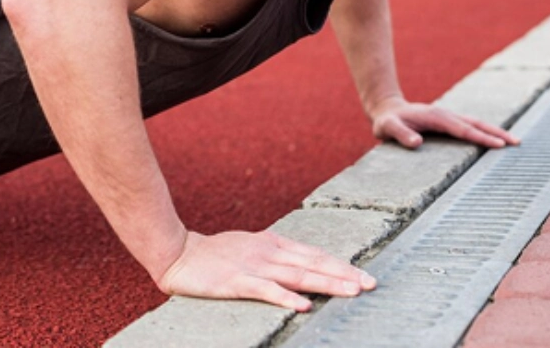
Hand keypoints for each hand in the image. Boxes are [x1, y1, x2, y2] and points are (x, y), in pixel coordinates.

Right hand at [156, 230, 375, 310]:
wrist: (178, 253)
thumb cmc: (214, 254)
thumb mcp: (250, 247)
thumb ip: (275, 254)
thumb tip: (302, 263)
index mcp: (273, 243)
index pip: (314, 254)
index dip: (340, 264)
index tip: (364, 275)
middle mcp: (268, 251)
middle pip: (313, 263)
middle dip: (344, 274)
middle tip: (371, 284)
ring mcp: (253, 266)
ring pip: (297, 275)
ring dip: (326, 283)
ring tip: (351, 292)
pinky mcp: (237, 281)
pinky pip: (265, 290)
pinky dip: (285, 297)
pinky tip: (303, 305)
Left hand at [370, 97, 519, 148]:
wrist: (387, 110)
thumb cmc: (387, 122)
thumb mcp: (388, 128)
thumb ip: (400, 134)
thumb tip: (417, 142)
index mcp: (436, 117)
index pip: (463, 129)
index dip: (481, 137)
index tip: (498, 144)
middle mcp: (446, 115)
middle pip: (476, 123)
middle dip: (497, 132)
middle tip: (517, 143)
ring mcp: (448, 117)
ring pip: (476, 123)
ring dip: (495, 131)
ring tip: (514, 141)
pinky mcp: (448, 121)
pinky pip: (470, 126)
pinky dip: (485, 131)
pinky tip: (495, 140)